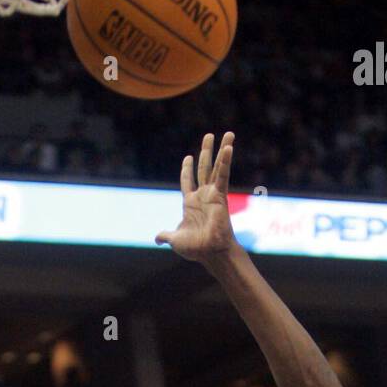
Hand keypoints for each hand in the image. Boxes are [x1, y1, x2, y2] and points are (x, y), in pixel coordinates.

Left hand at [155, 131, 237, 263]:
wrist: (210, 252)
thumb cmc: (195, 249)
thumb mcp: (175, 239)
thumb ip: (166, 235)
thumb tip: (157, 239)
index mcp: (190, 203)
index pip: (188, 181)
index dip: (187, 169)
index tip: (188, 157)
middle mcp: (202, 196)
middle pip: (203, 168)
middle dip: (206, 152)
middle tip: (209, 136)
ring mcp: (212, 194)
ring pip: (216, 167)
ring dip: (221, 150)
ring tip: (228, 134)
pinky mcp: (221, 195)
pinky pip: (223, 175)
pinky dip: (226, 162)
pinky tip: (229, 147)